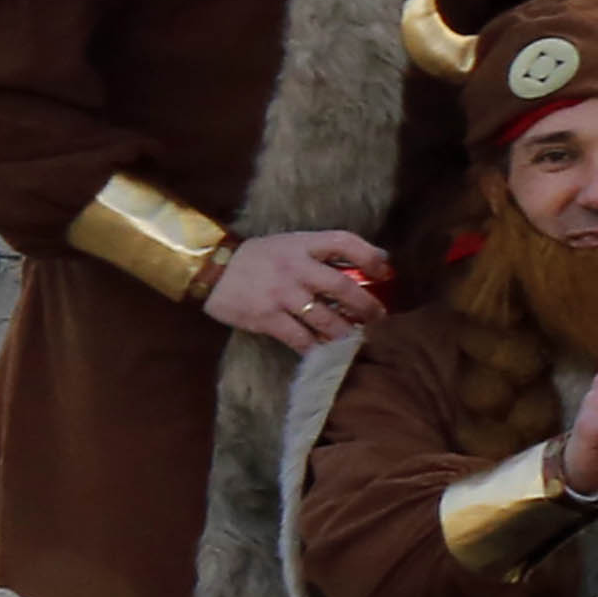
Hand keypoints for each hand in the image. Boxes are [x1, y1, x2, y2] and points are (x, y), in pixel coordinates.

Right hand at [202, 225, 389, 347]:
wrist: (210, 270)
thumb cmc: (257, 258)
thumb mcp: (289, 244)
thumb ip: (321, 253)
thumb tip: (370, 262)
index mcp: (302, 245)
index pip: (345, 242)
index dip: (371, 257)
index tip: (386, 274)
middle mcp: (296, 268)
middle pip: (343, 287)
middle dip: (367, 306)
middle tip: (379, 318)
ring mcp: (281, 294)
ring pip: (326, 318)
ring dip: (347, 332)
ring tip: (357, 339)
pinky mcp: (267, 318)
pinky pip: (300, 338)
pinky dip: (317, 348)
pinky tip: (327, 353)